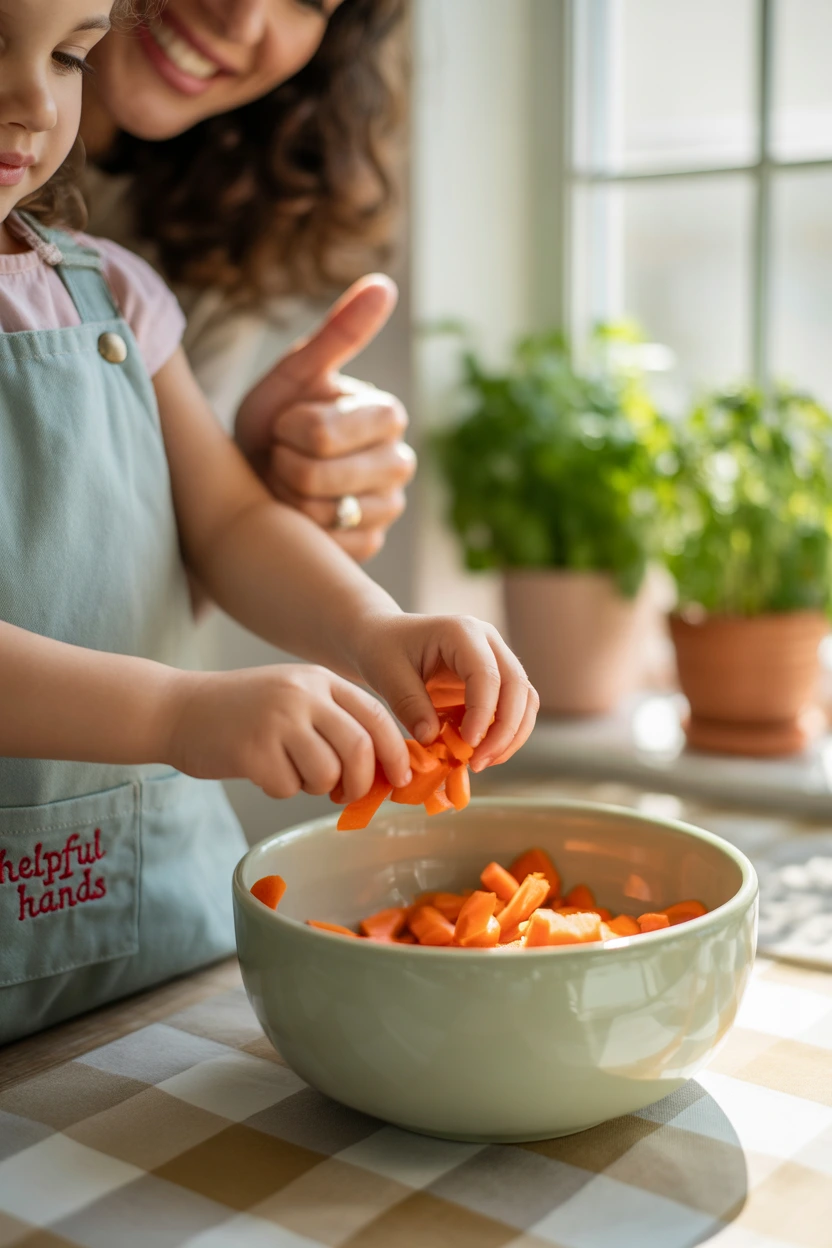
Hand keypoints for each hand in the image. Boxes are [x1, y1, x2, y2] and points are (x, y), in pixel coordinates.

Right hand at [162, 665, 411, 799]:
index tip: (400, 778)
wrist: (178, 710)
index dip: (395, 752)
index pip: (377, 716)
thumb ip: (336, 722)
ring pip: (328, 774)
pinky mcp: (251, 750)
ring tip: (293, 773)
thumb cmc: (244, 713)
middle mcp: (302, 694)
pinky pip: (289, 788)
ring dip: (317, 788)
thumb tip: (384, 769)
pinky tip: (261, 770)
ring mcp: (276, 720)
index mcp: (320, 679)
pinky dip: (280, 789)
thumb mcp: (295, 699)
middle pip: (360, 749)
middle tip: (347, 794)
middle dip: (362, 783)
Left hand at [235, 275, 416, 562]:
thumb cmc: (275, 421)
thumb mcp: (296, 374)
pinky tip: (298, 517)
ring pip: (322, 515)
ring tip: (288, 484)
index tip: (284, 424)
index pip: (323, 432)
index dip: (287, 430)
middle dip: (284, 466)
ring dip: (289, 500)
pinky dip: (301, 533)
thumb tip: (384, 284)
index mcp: (387, 415)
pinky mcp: (371, 545)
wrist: (257, 479)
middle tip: (281, 456)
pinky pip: (327, 545)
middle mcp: (400, 463)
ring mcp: (388, 508)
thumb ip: (339, 333)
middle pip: (320, 477)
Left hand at [351, 615, 539, 772]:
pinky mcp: (495, 682)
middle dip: (505, 730)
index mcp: (462, 632)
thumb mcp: (386, 674)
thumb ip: (409, 705)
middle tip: (478, 763)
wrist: (384, 640)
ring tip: (481, 763)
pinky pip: (514, 710)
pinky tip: (480, 755)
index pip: (487, 674)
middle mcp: (488, 643)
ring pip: (525, 700)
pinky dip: (504, 735)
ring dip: (511, 736)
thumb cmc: (383, 651)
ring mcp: (496, 660)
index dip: (483, 712)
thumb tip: (432, 739)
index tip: (469, 744)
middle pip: (517, 687)